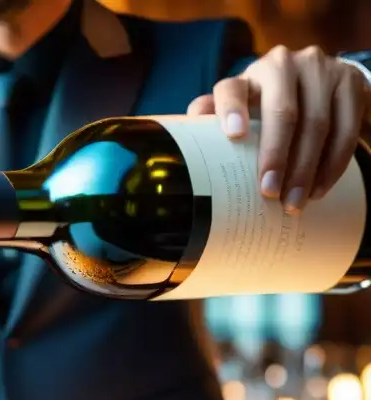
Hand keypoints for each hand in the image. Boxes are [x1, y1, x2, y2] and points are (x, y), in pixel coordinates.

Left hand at [187, 46, 369, 212]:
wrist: (317, 83)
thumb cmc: (263, 106)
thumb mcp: (238, 111)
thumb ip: (212, 123)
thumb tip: (183, 150)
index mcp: (248, 75)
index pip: (232, 89)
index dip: (231, 109)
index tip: (233, 134)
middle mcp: (284, 65)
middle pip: (282, 112)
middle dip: (277, 156)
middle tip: (270, 192)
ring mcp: (321, 70)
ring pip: (317, 123)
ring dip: (306, 168)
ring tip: (295, 201)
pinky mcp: (350, 83)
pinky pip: (346, 128)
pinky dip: (333, 163)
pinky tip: (319, 187)